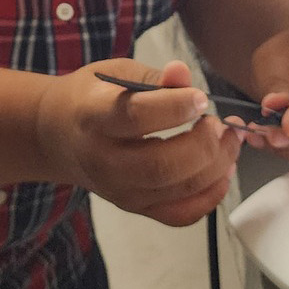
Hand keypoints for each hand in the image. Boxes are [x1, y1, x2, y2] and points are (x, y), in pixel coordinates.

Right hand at [35, 59, 240, 226]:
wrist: (58, 136)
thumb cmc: (90, 98)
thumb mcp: (114, 74)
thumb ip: (152, 77)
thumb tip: (182, 73)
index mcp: (93, 117)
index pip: (135, 117)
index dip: (175, 107)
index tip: (200, 98)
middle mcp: (103, 160)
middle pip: (161, 165)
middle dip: (203, 145)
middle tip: (219, 124)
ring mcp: (118, 190)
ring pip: (176, 191)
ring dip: (216, 167)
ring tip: (230, 141)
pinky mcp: (134, 206)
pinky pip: (179, 215)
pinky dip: (209, 197)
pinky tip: (222, 172)